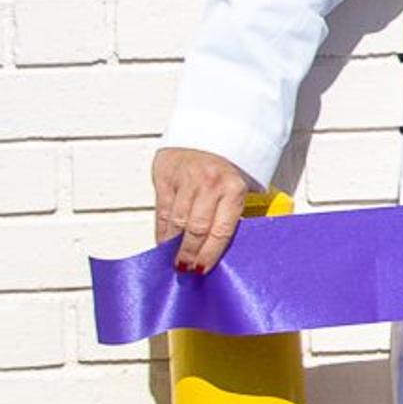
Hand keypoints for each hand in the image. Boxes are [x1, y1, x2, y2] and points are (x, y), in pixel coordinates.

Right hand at [153, 147, 258, 273]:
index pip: (221, 230)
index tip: (202, 269)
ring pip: (176, 221)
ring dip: (172, 244)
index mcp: (234, 189)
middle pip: (196, 228)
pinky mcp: (166, 177)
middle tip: (184, 268)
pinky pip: (162, 210)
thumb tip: (218, 247)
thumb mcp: (239, 188)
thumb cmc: (227, 168)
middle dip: (189, 252)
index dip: (209, 253)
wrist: (209, 134)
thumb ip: (230, 214)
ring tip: (172, 259)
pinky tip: (163, 242)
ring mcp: (185, 179)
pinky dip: (162, 229)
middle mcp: (209, 184)